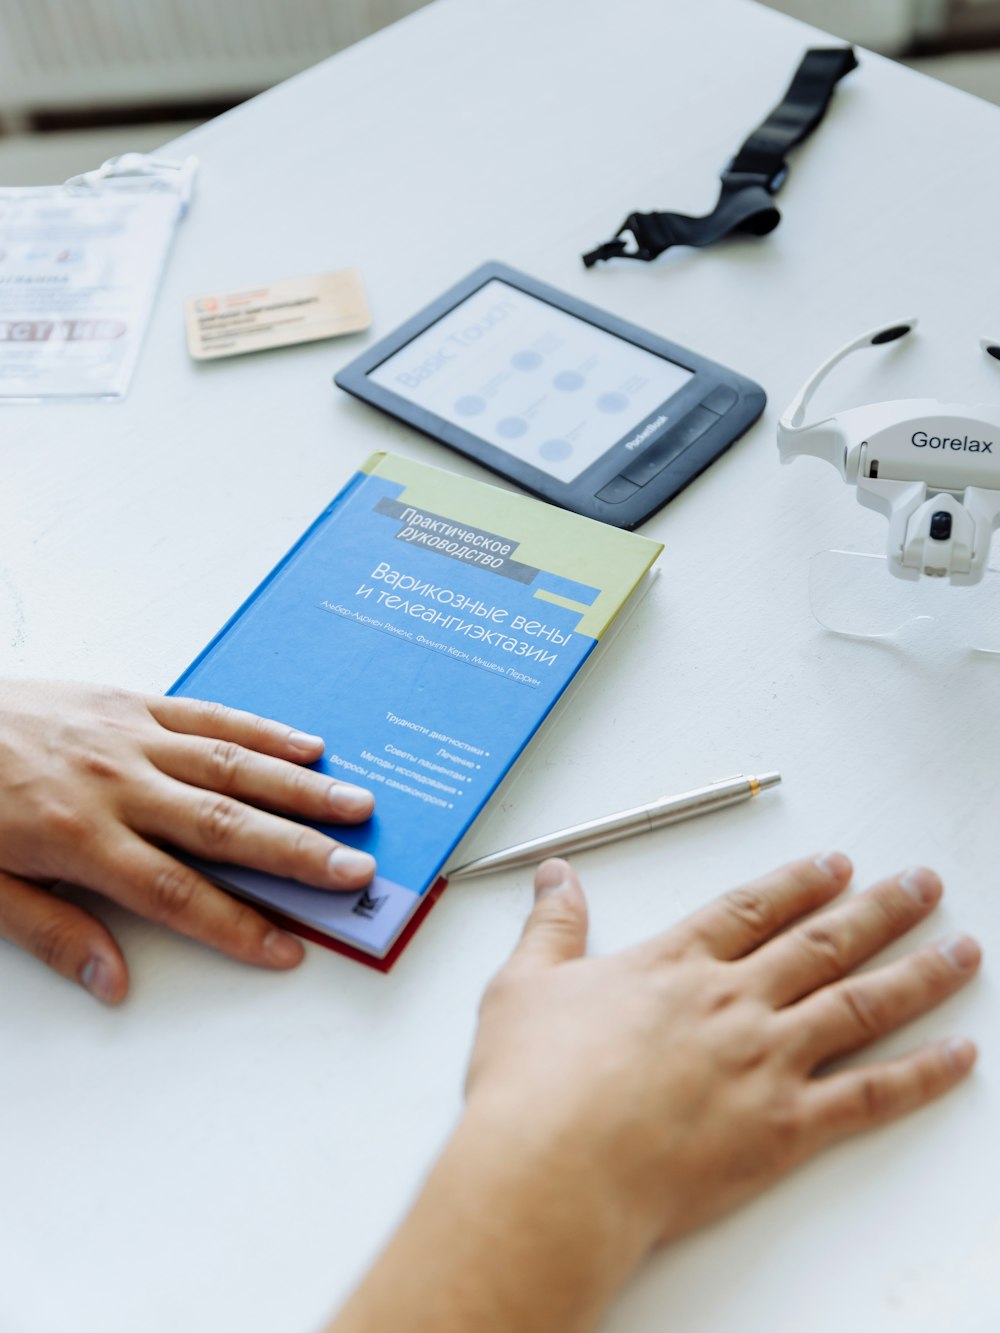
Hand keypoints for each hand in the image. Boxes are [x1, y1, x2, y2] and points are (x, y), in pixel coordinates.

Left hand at [0, 679, 376, 1003]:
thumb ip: (52, 932)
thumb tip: (112, 983)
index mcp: (79, 839)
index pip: (175, 894)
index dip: (235, 925)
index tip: (287, 948)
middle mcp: (117, 785)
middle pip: (224, 825)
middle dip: (297, 852)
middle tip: (357, 871)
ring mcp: (129, 737)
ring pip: (230, 766)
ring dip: (299, 788)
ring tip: (357, 806)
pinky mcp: (130, 700)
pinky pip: (207, 715)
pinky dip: (261, 731)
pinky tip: (306, 745)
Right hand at [466, 854, 979, 1289]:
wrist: (554, 1168)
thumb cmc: (533, 1084)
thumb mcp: (524, 984)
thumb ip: (552, 925)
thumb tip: (556, 874)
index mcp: (675, 964)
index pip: (752, 909)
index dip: (798, 883)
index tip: (835, 865)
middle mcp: (732, 1000)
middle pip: (822, 942)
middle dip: (878, 908)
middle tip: (921, 884)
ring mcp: (765, 1060)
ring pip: (860, 1003)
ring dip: (919, 972)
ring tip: (961, 948)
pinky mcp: (784, 1126)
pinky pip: (870, 1094)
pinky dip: (922, 1075)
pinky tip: (958, 1055)